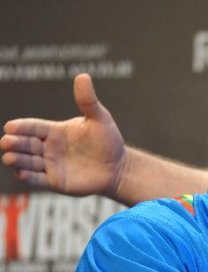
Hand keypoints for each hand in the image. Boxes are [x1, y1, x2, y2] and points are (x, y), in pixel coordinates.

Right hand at [1, 73, 125, 196]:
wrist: (119, 168)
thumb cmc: (108, 141)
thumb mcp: (99, 119)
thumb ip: (88, 101)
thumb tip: (83, 76)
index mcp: (55, 131)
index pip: (33, 127)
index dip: (22, 127)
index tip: (10, 127)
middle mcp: (49, 148)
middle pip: (26, 144)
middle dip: (15, 143)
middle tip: (6, 141)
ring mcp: (51, 165)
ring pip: (28, 162)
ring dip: (17, 160)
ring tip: (9, 157)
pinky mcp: (56, 181)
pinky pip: (38, 179)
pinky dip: (28, 177)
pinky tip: (20, 173)